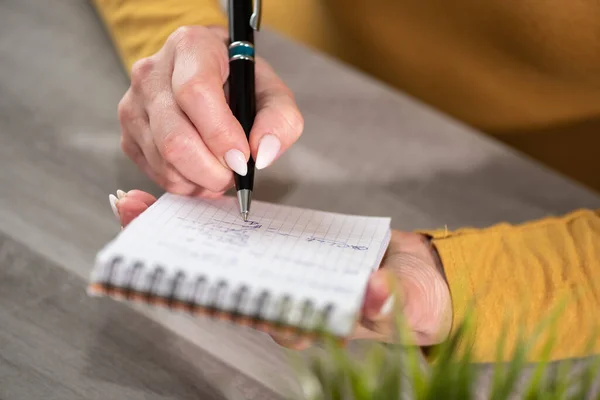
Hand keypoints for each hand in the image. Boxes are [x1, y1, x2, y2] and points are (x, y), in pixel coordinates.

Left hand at [109, 190, 451, 348]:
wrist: (412, 275)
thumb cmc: (411, 295)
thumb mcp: (412, 301)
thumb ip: (395, 301)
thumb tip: (376, 294)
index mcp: (303, 321)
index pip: (250, 311)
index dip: (214, 293)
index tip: (179, 274)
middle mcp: (278, 303)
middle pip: (217, 286)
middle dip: (173, 257)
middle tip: (134, 219)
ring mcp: (273, 277)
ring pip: (215, 262)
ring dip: (176, 232)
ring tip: (136, 203)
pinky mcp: (274, 253)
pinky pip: (231, 240)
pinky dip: (202, 219)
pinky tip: (179, 196)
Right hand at [118, 25, 302, 197]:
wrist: (206, 77)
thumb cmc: (238, 83)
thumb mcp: (270, 92)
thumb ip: (280, 119)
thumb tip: (262, 153)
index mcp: (190, 48)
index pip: (195, 93)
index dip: (220, 134)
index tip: (242, 159)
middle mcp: (152, 73)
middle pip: (174, 138)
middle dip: (212, 170)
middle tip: (235, 174)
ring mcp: (133, 105)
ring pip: (164, 162)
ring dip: (201, 180)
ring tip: (221, 170)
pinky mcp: (128, 135)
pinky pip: (156, 174)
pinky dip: (185, 183)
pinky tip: (201, 171)